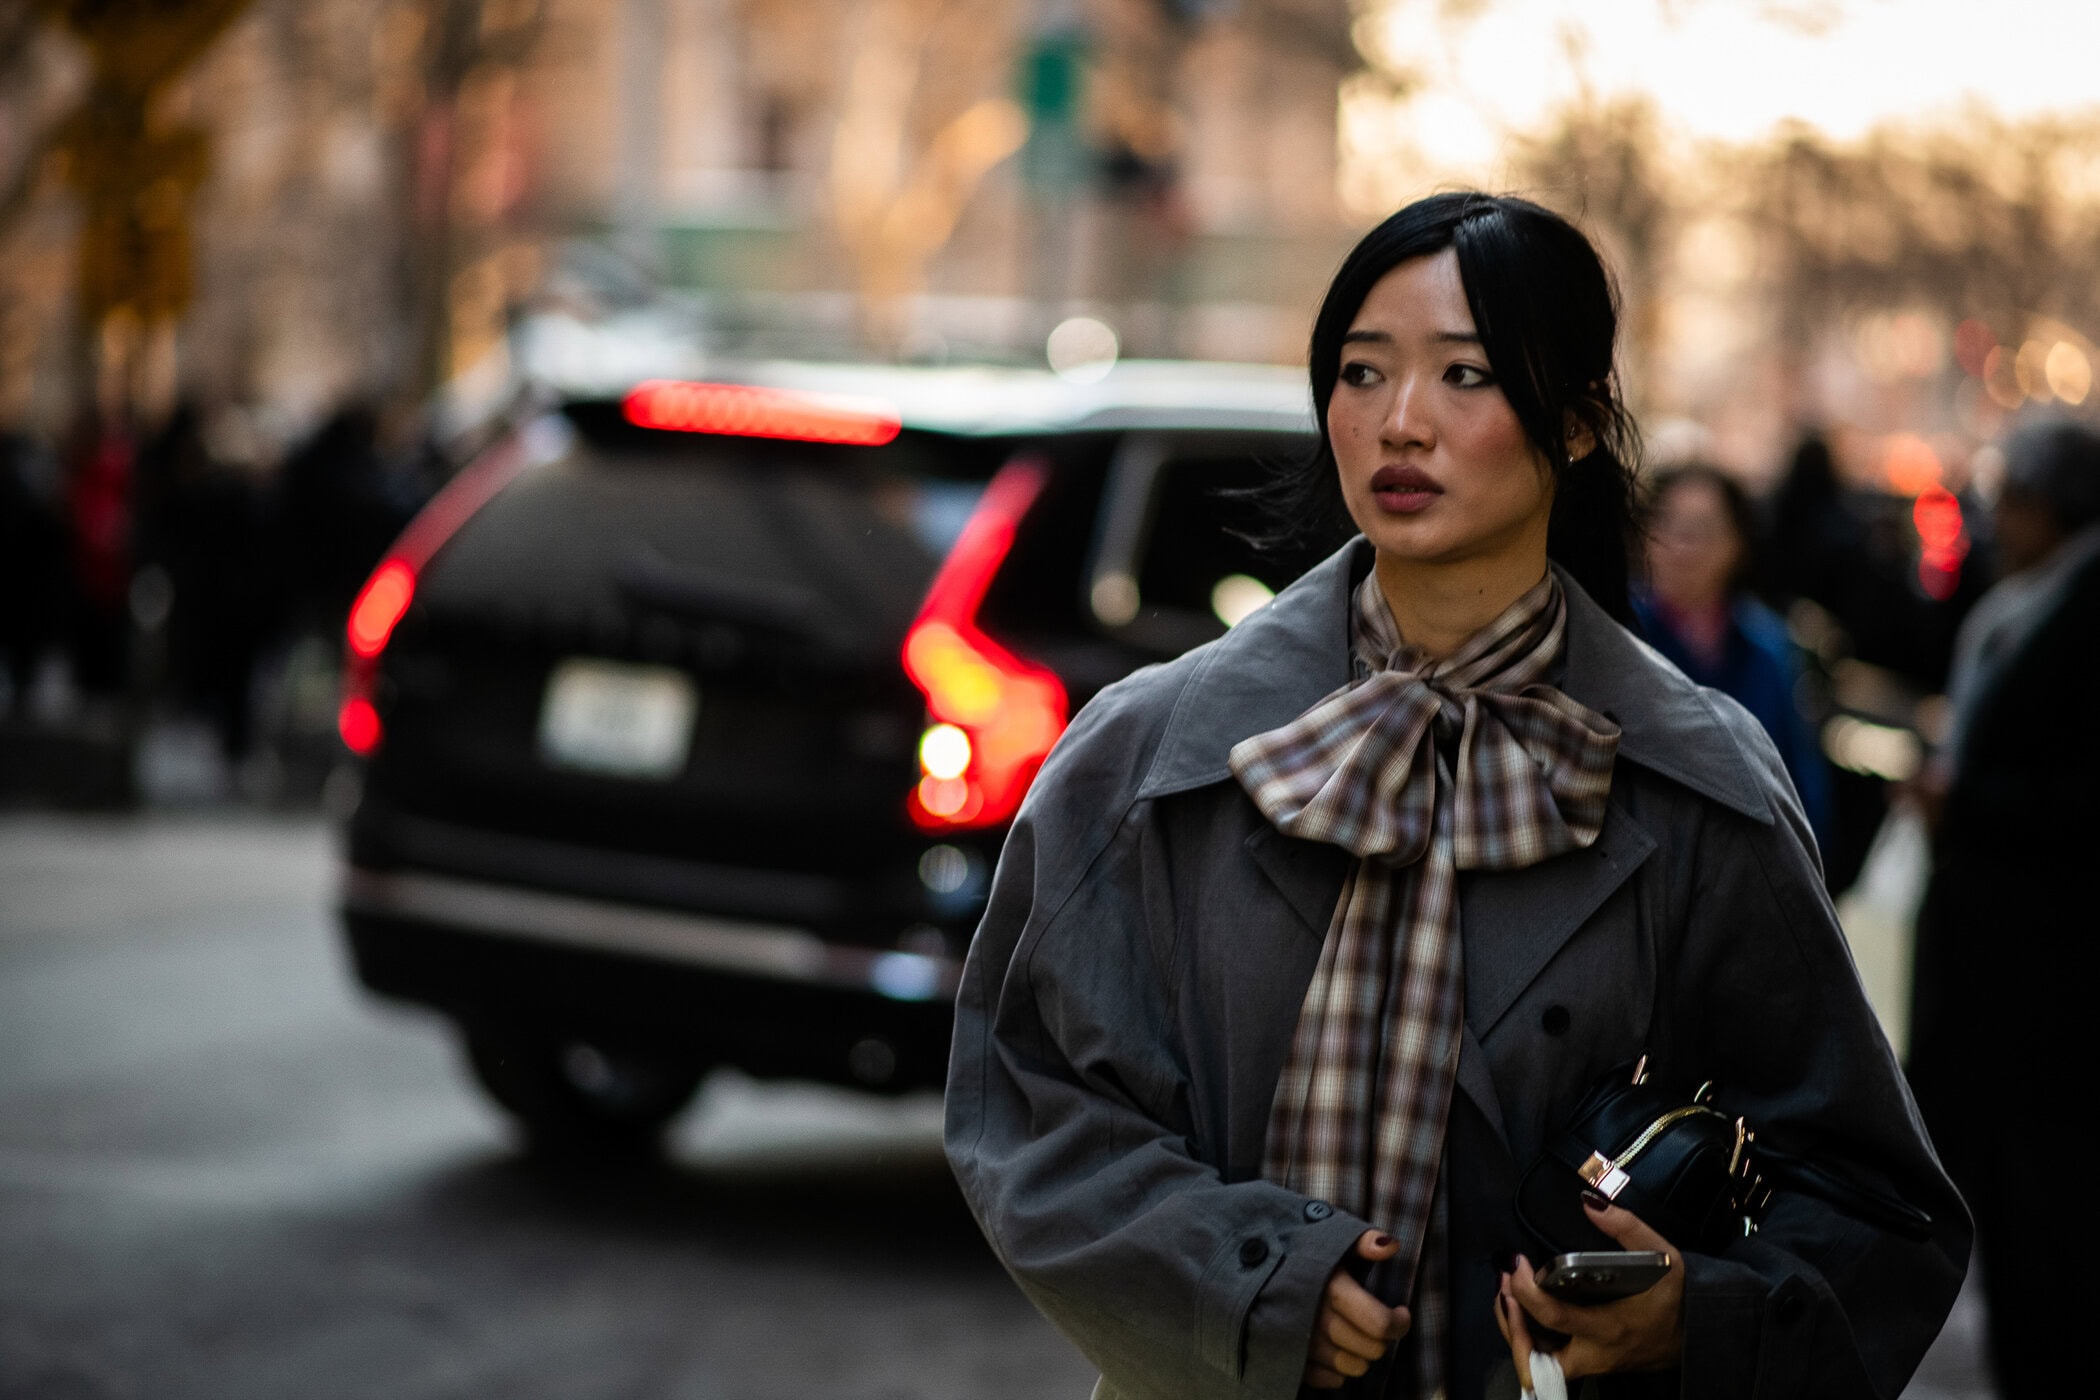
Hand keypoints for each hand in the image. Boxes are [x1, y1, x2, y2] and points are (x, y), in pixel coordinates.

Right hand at [1303, 1229, 1412, 1388]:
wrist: (1239, 1266)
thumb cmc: (1290, 1249)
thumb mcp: (1324, 1233)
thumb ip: (1361, 1240)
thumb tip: (1391, 1245)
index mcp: (1330, 1288)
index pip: (1379, 1323)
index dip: (1399, 1323)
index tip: (1400, 1312)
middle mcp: (1316, 1320)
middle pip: (1370, 1349)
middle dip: (1381, 1338)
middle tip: (1375, 1322)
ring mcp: (1300, 1345)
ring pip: (1352, 1367)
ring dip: (1360, 1354)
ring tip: (1354, 1334)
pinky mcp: (1287, 1360)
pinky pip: (1328, 1380)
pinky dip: (1337, 1369)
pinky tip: (1334, 1348)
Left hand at [1497, 1201, 1685, 1380]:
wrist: (1703, 1333)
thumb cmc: (1680, 1296)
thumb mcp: (1662, 1256)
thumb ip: (1626, 1227)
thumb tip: (1589, 1202)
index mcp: (1609, 1327)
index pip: (1553, 1316)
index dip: (1524, 1290)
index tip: (1515, 1264)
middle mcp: (1596, 1353)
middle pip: (1536, 1359)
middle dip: (1512, 1327)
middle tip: (1504, 1292)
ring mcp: (1595, 1364)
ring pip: (1541, 1365)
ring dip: (1518, 1334)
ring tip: (1509, 1297)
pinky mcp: (1596, 1364)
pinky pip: (1553, 1361)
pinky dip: (1534, 1339)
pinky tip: (1529, 1311)